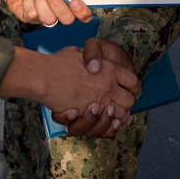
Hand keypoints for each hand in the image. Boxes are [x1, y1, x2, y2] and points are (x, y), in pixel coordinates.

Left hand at [0, 0, 93, 26]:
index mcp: (71, 0)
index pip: (85, 14)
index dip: (82, 12)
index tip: (75, 1)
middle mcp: (61, 11)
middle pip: (67, 19)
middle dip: (57, 5)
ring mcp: (47, 17)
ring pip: (49, 19)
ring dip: (41, 2)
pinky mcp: (33, 19)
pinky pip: (33, 15)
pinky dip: (28, 2)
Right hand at [0, 46, 139, 138]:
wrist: (46, 77)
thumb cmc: (61, 62)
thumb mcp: (80, 52)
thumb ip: (91, 57)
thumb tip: (94, 63)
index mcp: (110, 69)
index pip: (133, 82)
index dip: (132, 86)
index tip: (127, 88)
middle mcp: (109, 87)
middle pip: (130, 100)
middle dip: (126, 103)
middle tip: (118, 102)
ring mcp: (102, 102)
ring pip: (121, 114)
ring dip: (117, 115)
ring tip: (109, 111)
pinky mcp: (90, 116)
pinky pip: (108, 126)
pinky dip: (108, 126)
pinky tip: (104, 120)